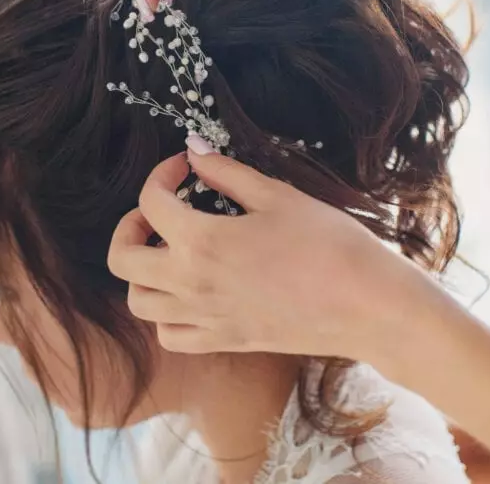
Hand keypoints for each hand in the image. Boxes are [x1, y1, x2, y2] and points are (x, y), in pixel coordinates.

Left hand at [108, 142, 446, 364]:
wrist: (367, 305)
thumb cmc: (329, 244)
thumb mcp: (276, 196)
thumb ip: (226, 172)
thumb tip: (193, 149)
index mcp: (201, 242)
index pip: (150, 202)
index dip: (161, 174)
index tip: (183, 166)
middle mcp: (191, 284)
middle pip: (122, 259)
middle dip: (129, 226)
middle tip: (158, 211)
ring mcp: (205, 318)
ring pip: (137, 302)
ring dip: (141, 272)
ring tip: (169, 251)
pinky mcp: (224, 341)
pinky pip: (169, 335)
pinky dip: (164, 313)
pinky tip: (187, 291)